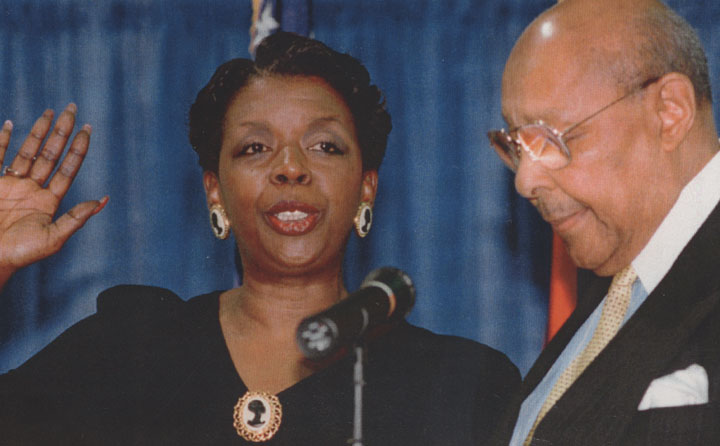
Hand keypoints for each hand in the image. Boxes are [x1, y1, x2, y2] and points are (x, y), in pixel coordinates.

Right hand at [0, 104, 106, 284]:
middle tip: (72, 108)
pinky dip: (2, 141)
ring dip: (39, 132)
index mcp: (50, 200)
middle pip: (51, 154)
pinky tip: (10, 124)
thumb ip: (76, 219)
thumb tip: (102, 200)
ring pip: (28, 152)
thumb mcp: (53, 238)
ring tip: (50, 112)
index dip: (78, 149)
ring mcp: (13, 185)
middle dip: (62, 132)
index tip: (87, 129)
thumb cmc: (21, 253)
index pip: (68, 168)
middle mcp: (34, 189)